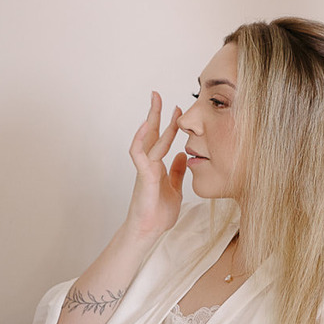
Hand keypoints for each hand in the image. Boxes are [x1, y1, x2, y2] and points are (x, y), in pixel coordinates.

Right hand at [126, 91, 188, 238]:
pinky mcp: (143, 177)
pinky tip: (148, 126)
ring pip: (147, 140)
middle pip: (150, 133)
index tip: (176, 109)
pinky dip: (142, 139)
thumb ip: (177, 172)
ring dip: (151, 120)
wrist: (149, 231)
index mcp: (157, 166)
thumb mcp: (175, 188)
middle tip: (157, 93)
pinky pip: (139, 154)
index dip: (167, 124)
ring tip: (156, 103)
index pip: (160, 139)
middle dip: (154, 113)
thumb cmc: (158, 213)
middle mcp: (149, 164)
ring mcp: (145, 169)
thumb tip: (183, 155)